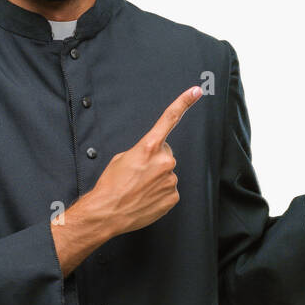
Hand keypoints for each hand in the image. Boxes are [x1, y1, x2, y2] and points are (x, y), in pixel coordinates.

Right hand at [89, 85, 204, 234]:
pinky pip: (169, 190)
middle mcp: (164, 161)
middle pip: (166, 154)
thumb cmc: (111, 185)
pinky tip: (146, 197)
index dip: (184, 103)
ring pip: (167, 173)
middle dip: (155, 161)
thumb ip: (142, 151)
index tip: (196, 91)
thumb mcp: (122, 158)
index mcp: (149, 147)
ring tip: (139, 188)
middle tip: (138, 174)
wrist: (108, 212)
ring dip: (156, 178)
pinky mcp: (173, 196)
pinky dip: (159, 193)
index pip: (169, 119)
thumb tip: (153, 156)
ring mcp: (171, 180)